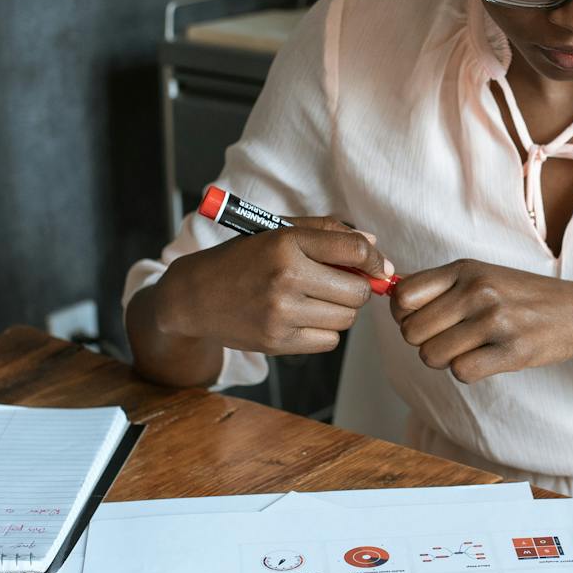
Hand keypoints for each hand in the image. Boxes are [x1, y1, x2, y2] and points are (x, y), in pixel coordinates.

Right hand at [153, 217, 392, 355]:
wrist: (194, 297)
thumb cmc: (241, 259)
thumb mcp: (277, 231)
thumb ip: (327, 232)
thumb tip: (374, 245)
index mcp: (285, 243)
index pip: (355, 251)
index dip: (376, 260)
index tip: (378, 266)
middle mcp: (285, 277)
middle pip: (358, 291)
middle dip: (358, 287)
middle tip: (342, 283)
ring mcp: (281, 313)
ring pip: (346, 318)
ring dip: (341, 310)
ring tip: (316, 298)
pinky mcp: (277, 341)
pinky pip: (328, 341)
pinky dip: (324, 331)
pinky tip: (303, 317)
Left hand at [388, 260, 572, 382]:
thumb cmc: (521, 295)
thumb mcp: (481, 274)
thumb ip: (437, 284)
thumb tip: (390, 291)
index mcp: (465, 269)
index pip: (402, 296)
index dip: (403, 315)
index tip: (421, 320)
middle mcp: (477, 290)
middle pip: (411, 332)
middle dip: (423, 342)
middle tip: (448, 339)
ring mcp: (495, 320)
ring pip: (431, 356)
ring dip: (444, 360)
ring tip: (466, 349)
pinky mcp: (512, 351)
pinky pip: (461, 372)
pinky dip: (466, 372)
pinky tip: (483, 360)